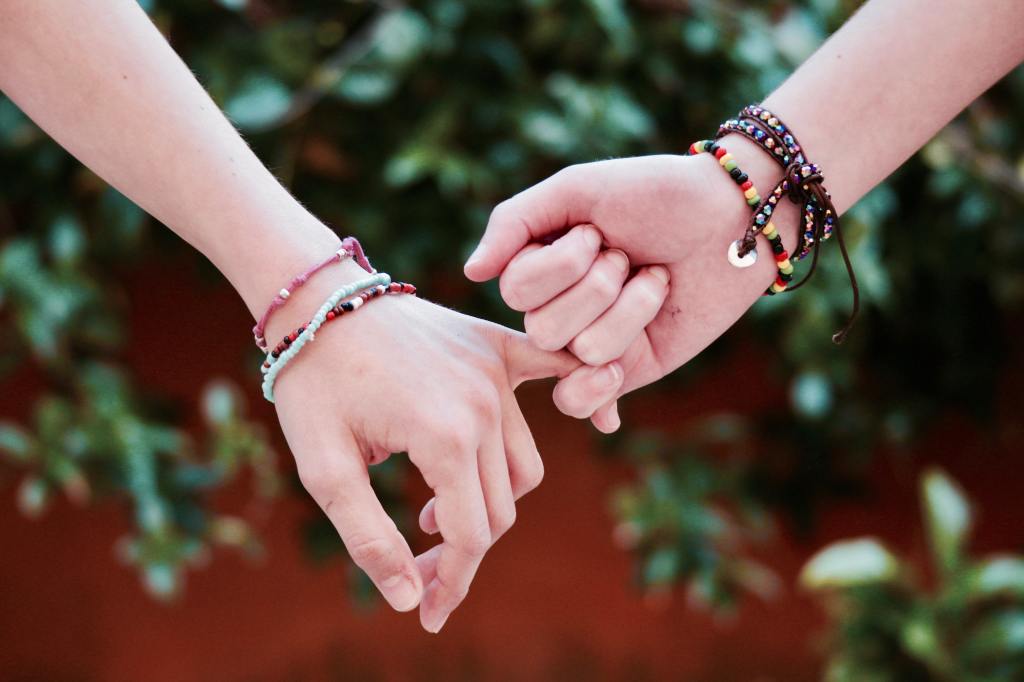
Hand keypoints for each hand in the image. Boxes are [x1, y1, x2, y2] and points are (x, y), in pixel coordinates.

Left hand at [268, 269, 576, 632]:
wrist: (318, 301)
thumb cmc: (314, 385)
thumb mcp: (324, 469)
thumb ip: (369, 538)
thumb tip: (410, 599)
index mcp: (443, 436)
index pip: (470, 534)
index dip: (451, 581)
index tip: (429, 612)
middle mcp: (484, 405)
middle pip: (501, 507)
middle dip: (461, 549)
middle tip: (414, 559)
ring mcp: (497, 372)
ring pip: (524, 466)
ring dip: (490, 502)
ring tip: (432, 510)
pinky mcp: (498, 347)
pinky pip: (557, 376)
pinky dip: (586, 397)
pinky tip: (607, 422)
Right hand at [464, 142, 792, 430]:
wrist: (733, 219)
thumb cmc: (656, 194)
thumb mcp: (578, 189)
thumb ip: (514, 222)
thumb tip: (471, 273)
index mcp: (538, 264)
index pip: (517, 289)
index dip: (564, 262)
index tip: (600, 231)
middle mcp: (557, 306)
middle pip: (544, 327)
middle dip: (599, 286)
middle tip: (630, 257)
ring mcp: (589, 341)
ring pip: (581, 354)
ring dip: (631, 310)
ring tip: (655, 281)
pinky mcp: (627, 370)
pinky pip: (582, 402)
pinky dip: (596, 395)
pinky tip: (616, 376)